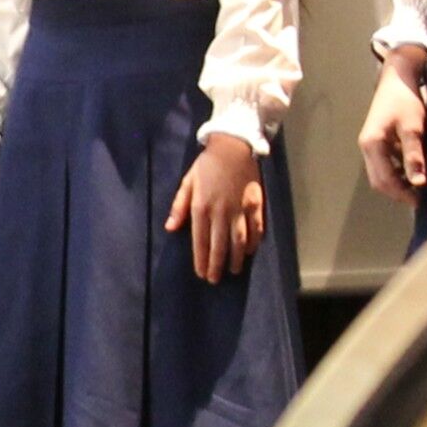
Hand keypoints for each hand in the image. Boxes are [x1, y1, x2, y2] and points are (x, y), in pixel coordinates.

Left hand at [168, 132, 266, 282]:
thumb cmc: (207, 165)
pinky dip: (254, 242)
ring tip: (233, 270)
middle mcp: (220, 212)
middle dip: (216, 265)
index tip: (201, 273)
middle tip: (215, 280)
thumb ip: (179, 206)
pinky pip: (256, 228)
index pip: (201, 240)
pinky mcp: (255, 204)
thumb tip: (170, 228)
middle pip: (219, 245)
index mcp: (201, 207)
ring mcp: (240, 209)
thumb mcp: (188, 182)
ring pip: (239, 241)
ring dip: (235, 258)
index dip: (201, 259)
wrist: (233, 146)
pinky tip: (250, 252)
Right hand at [358, 50, 426, 203]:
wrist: (398, 77)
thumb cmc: (406, 99)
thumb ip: (414, 155)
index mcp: (372, 144)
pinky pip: (384, 164)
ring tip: (419, 186)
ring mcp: (370, 144)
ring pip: (380, 174)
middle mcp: (367, 146)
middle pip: (378, 181)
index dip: (401, 193)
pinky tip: (413, 171)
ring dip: (397, 183)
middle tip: (420, 198)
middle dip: (398, 192)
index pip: (383, 180)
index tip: (420, 199)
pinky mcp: (377, 141)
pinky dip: (397, 173)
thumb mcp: (413, 127)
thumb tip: (418, 182)